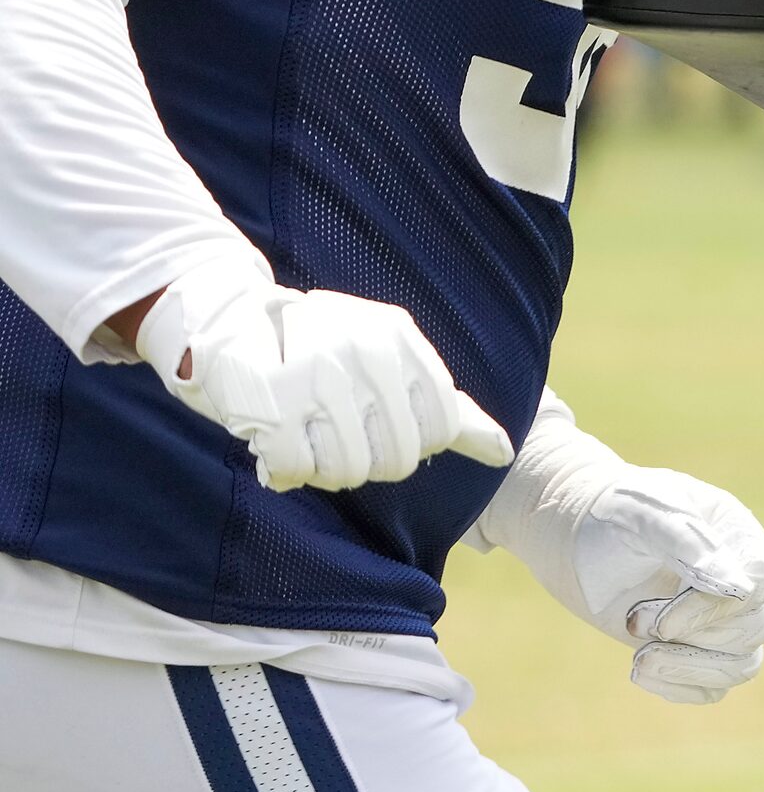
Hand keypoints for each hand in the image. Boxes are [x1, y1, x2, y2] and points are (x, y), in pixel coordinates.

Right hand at [131, 252, 516, 491]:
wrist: (233, 321)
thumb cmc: (326, 355)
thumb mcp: (396, 366)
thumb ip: (451, 410)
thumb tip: (503, 451)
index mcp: (402, 339)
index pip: (442, 429)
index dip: (411, 444)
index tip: (378, 426)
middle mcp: (366, 351)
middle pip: (397, 460)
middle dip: (366, 462)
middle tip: (335, 434)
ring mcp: (317, 372)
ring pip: (347, 469)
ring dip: (323, 468)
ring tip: (306, 435)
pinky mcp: (268, 397)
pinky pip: (295, 469)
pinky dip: (285, 470)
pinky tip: (276, 442)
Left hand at [472, 399, 763, 704]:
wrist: (579, 537)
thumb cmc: (613, 514)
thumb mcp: (645, 515)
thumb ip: (691, 546)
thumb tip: (740, 588)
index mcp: (738, 537)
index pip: (759, 580)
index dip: (715, 607)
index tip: (664, 621)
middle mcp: (740, 580)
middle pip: (751, 628)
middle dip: (690, 634)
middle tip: (632, 620)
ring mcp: (721, 618)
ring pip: (741, 665)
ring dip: (689, 668)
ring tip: (638, 659)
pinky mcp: (695, 649)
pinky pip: (714, 687)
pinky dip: (682, 688)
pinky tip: (638, 672)